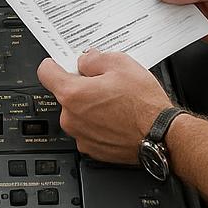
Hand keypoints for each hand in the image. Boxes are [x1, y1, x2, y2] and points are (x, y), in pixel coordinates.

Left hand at [37, 51, 171, 163]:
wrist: (162, 136)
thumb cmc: (143, 104)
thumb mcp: (120, 64)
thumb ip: (94, 58)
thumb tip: (85, 60)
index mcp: (73, 94)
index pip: (45, 72)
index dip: (54, 63)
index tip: (60, 62)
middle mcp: (71, 118)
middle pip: (64, 93)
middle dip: (80, 85)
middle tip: (103, 82)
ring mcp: (81, 136)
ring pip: (77, 112)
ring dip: (89, 105)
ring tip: (115, 101)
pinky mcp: (92, 149)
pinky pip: (87, 128)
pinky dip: (97, 122)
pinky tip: (116, 117)